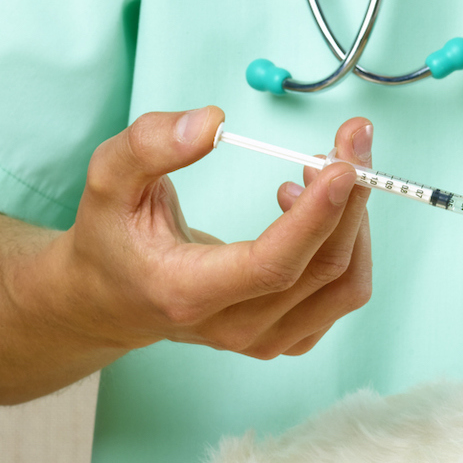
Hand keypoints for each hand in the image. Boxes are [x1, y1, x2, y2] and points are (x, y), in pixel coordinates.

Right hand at [32, 106, 374, 359]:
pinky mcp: (289, 338)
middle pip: (322, 270)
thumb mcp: (109, 179)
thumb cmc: (113, 236)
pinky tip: (307, 205)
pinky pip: (342, 294)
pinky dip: (346, 245)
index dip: (316, 216)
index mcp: (188, 294)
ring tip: (322, 166)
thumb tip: (213, 122)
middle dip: (350, 198)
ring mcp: (266, 341)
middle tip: (352, 138)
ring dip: (353, 219)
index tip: (341, 166)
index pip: (272, 265)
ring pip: (345, 286)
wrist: (113, 300)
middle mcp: (234, 328)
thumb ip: (149, 145)